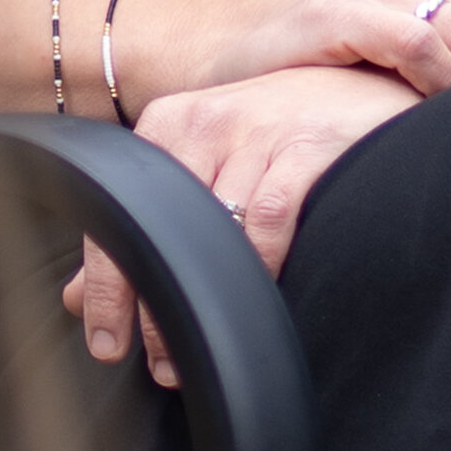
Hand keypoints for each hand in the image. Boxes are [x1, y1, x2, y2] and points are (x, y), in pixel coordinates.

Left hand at [64, 64, 415, 377]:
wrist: (372, 85)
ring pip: (210, 234)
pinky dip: (257, 267)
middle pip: (159, 229)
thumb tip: (78, 295)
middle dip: (151, 306)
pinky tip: (255, 305)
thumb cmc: (286, 131)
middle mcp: (205, 120)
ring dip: (203, 301)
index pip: (121, 214)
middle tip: (156, 365)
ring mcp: (256, 131)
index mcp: (170, 123)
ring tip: (197, 355)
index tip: (106, 342)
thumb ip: (147, 225)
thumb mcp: (211, 162)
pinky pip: (266, 220)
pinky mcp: (306, 145)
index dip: (106, 285)